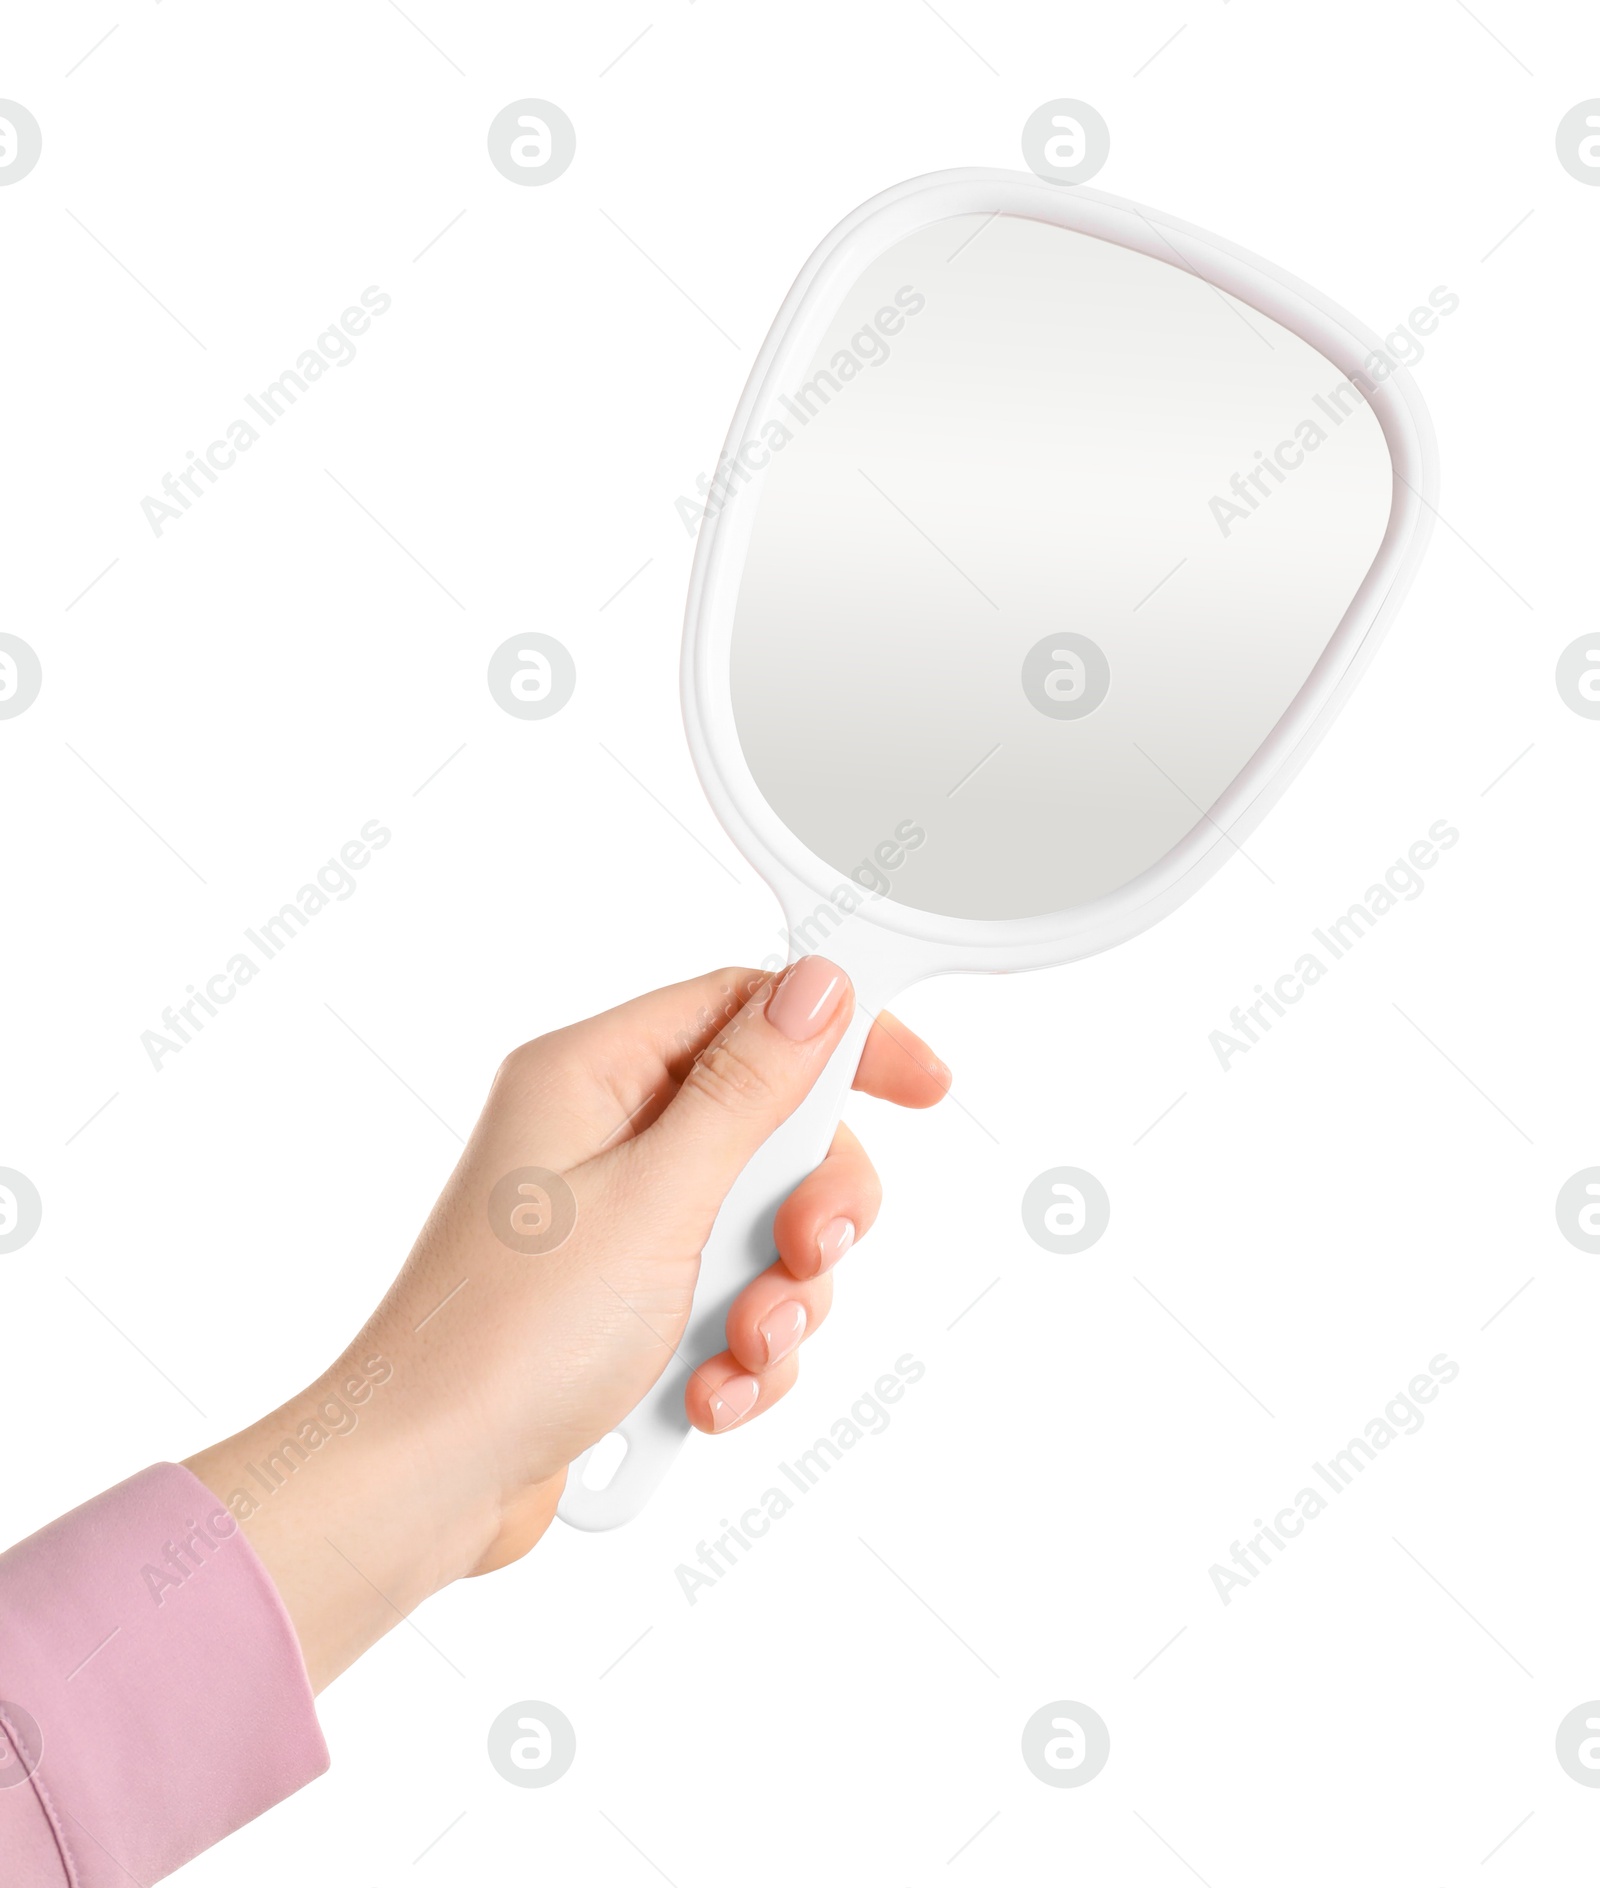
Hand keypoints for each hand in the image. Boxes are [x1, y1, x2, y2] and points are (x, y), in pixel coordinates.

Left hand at [187, 960, 947, 1688]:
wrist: (427, 1486)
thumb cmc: (507, 1339)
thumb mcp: (658, 1198)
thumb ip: (751, 1089)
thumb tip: (820, 988)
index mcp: (593, 1076)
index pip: (745, 1010)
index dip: (840, 1040)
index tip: (918, 1083)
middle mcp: (604, 1138)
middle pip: (771, 1129)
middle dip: (808, 1206)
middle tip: (808, 1250)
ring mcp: (618, 1225)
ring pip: (762, 1227)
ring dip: (776, 1298)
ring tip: (738, 1348)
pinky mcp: (628, 1305)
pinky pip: (731, 1301)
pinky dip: (739, 1351)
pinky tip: (708, 1397)